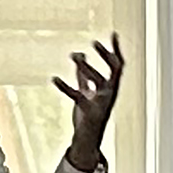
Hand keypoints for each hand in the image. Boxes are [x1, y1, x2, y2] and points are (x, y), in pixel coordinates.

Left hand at [55, 34, 124, 172]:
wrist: (88, 139)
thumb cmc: (89, 113)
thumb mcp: (86, 89)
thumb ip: (82, 73)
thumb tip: (78, 53)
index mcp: (111, 88)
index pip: (118, 66)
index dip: (116, 50)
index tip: (113, 33)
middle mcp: (109, 93)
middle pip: (114, 71)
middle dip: (106, 56)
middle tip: (94, 42)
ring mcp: (100, 102)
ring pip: (97, 81)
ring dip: (86, 67)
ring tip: (74, 55)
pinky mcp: (87, 111)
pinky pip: (76, 96)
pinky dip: (65, 87)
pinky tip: (54, 79)